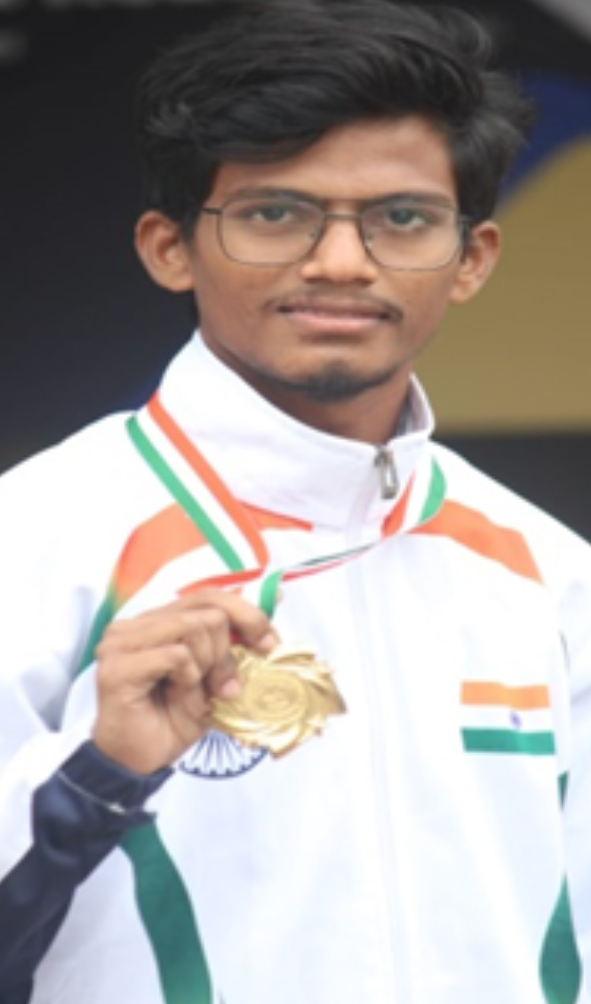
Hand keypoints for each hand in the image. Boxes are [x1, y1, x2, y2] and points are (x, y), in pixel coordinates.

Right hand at [92, 589, 277, 774]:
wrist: (138, 763)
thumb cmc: (171, 720)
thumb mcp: (212, 678)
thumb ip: (230, 646)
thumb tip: (271, 610)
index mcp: (158, 621)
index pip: (208, 596)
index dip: (246, 613)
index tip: (269, 642)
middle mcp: (136, 624)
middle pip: (206, 610)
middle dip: (226, 651)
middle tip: (224, 685)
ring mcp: (121, 643)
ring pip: (192, 627)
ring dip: (207, 665)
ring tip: (197, 691)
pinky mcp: (118, 667)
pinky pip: (175, 655)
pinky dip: (188, 676)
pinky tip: (178, 694)